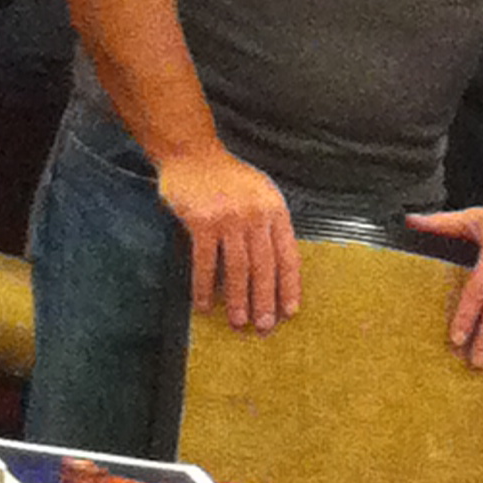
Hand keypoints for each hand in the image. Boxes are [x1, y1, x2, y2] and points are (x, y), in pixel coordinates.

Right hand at [154, 145, 301, 331]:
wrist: (193, 154)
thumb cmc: (228, 178)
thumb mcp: (260, 194)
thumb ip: (269, 225)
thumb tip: (277, 268)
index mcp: (275, 210)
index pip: (288, 255)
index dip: (290, 286)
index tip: (290, 312)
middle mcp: (256, 215)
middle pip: (264, 266)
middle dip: (265, 300)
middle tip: (264, 328)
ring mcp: (229, 218)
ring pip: (237, 268)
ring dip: (237, 299)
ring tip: (238, 322)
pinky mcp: (202, 222)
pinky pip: (205, 262)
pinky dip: (204, 287)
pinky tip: (203, 305)